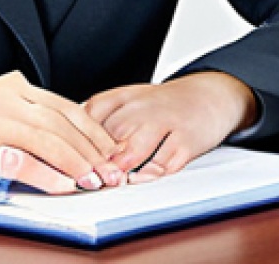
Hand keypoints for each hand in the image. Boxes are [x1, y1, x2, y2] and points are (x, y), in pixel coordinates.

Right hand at [0, 71, 124, 192]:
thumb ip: (18, 123)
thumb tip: (55, 152)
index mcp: (13, 87)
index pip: (67, 108)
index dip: (95, 133)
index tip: (114, 154)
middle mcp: (8, 97)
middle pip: (65, 122)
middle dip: (95, 150)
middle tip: (116, 174)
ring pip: (50, 138)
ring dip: (79, 163)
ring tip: (98, 182)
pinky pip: (21, 158)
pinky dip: (47, 173)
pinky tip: (63, 186)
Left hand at [84, 72, 257, 182]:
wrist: (209, 95)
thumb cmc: (163, 105)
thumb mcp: (131, 101)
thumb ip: (102, 118)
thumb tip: (69, 142)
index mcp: (126, 95)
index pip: (92, 114)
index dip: (78, 139)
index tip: (68, 158)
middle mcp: (144, 106)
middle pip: (110, 135)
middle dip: (96, 161)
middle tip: (85, 179)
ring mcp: (166, 122)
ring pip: (134, 150)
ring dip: (118, 171)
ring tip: (111, 183)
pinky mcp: (187, 140)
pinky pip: (164, 163)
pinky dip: (149, 176)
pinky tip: (141, 180)